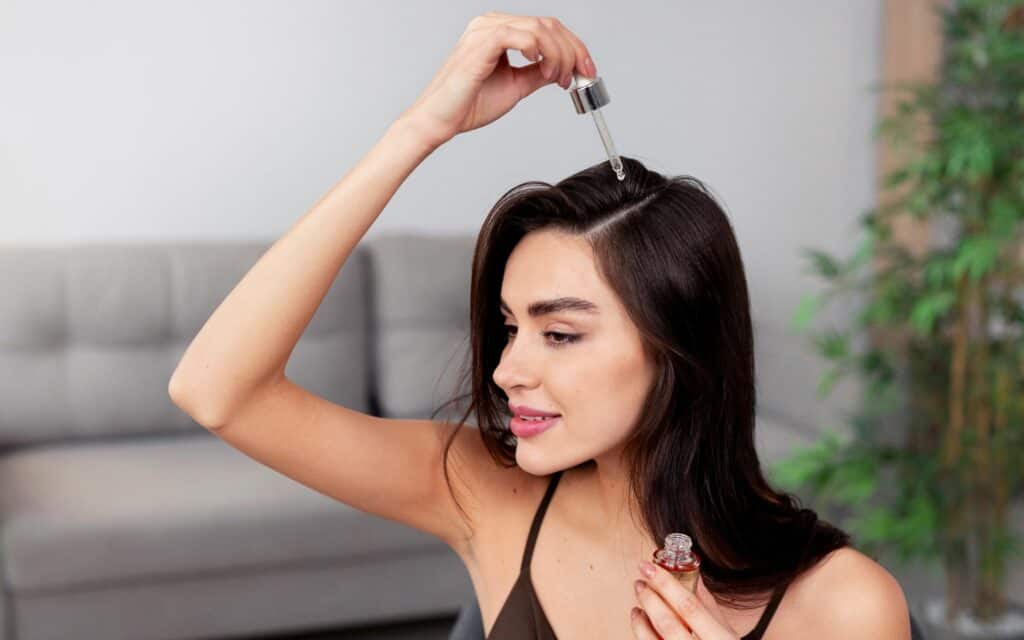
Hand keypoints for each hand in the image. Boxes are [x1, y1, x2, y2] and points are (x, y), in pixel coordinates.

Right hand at [400, 11, 597, 146]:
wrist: (441, 120)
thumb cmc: (469, 104)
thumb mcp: (516, 86)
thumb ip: (538, 74)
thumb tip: (562, 69)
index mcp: (499, 31)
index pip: (546, 28)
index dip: (573, 47)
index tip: (587, 69)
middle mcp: (492, 24)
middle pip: (548, 25)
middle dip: (572, 51)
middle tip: (579, 75)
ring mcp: (485, 30)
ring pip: (539, 29)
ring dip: (558, 55)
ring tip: (557, 78)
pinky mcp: (481, 42)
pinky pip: (521, 36)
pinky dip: (539, 51)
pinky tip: (541, 68)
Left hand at [631, 562, 740, 639]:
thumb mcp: (728, 634)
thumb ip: (710, 607)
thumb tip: (694, 577)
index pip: (689, 606)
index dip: (666, 584)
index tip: (649, 567)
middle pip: (667, 623)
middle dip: (649, 598)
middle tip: (640, 582)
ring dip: (640, 621)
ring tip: (637, 606)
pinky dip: (643, 636)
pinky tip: (641, 626)